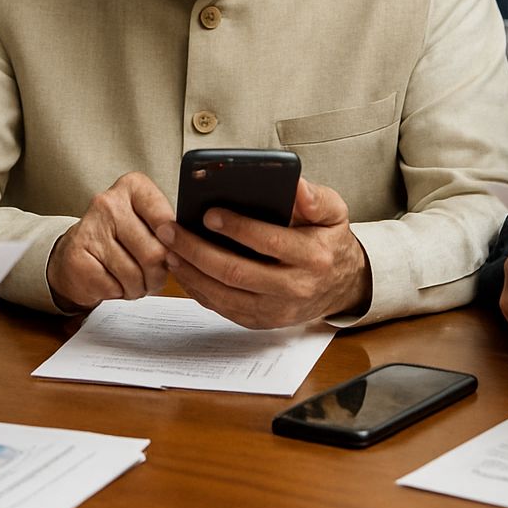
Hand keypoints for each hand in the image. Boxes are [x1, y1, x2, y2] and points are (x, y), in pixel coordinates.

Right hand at [47, 172, 175, 311]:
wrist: (76, 253)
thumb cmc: (120, 239)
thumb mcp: (146, 223)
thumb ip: (168, 230)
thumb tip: (185, 251)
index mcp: (133, 187)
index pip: (166, 219)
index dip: (174, 244)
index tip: (172, 253)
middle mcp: (109, 202)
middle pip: (153, 252)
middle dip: (158, 275)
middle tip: (153, 277)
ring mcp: (90, 228)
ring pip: (133, 274)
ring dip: (138, 288)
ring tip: (132, 281)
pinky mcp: (76, 257)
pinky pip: (113, 287)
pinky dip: (117, 293)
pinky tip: (112, 282)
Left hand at [156, 178, 371, 328]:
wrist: (340, 285)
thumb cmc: (328, 241)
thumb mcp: (334, 213)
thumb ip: (316, 198)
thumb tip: (297, 184)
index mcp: (313, 257)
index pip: (270, 242)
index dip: (237, 228)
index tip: (208, 214)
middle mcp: (295, 288)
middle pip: (237, 272)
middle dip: (197, 250)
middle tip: (170, 230)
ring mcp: (276, 310)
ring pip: (224, 295)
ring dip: (190, 273)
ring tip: (168, 249)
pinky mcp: (261, 322)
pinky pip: (222, 308)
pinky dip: (198, 289)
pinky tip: (182, 269)